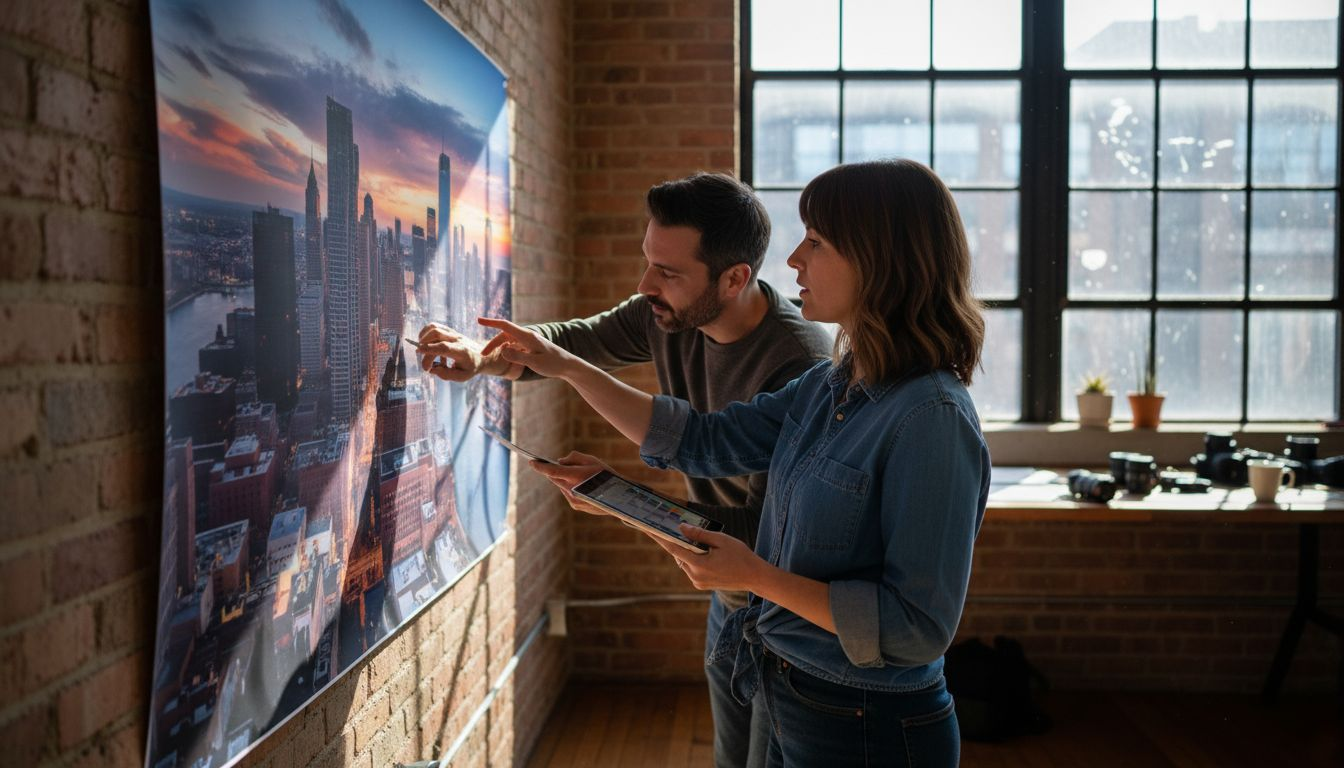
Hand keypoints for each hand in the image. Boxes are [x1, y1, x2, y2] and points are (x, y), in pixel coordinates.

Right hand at [415, 322, 520, 381]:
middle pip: (436, 334)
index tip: (418, 352)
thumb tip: (432, 370)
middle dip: (424, 347)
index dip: (430, 348)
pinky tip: (427, 345)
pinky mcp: (450, 331)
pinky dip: (426, 334)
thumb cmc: (471, 367)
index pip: (444, 347)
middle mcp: (457, 340)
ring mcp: (453, 333)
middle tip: (425, 366)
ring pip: (434, 327)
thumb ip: (447, 375)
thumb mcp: (462, 377)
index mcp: (462, 351)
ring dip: (423, 337)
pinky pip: (435, 327)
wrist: (483, 355)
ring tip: (422, 350)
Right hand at [478, 317, 575, 379]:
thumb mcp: (535, 363)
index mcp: (527, 336)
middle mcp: (527, 336)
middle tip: (482, 355)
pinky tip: (504, 358)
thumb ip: (518, 357)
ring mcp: (529, 341)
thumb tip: (502, 351)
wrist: (568, 366)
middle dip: (492, 343)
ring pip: (509, 341)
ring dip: (498, 347)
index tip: (478, 320)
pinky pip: (514, 345)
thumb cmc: (553, 364)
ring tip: (489, 357)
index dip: (491, 322)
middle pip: (504, 335)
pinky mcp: (531, 346)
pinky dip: (506, 350)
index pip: (505, 326)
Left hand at [529, 451, 607, 515]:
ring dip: (563, 480)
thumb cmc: (607, 475)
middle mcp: (571, 489)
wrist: (620, 497)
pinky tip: (581, 486)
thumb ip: (574, 458)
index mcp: (575, 476)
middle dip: (553, 471)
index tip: (531, 461)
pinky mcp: (575, 505)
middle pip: (555, 478)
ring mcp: (572, 499)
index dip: (540, 466)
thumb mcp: (592, 460)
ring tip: (575, 476)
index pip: (551, 470)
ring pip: (561, 486)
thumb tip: (560, 461)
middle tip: (555, 465)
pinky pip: (568, 494)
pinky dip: (570, 488)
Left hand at [648, 525, 763, 592]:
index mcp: (699, 564)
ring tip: (698, 541)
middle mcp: (695, 576)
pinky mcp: (701, 585)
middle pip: (679, 555)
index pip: (674, 548)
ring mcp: (698, 582)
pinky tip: (704, 553)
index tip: (647, 529)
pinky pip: (691, 569)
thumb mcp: (721, 540)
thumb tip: (681, 528)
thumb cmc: (740, 556)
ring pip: (685, 562)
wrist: (754, 577)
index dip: (659, 538)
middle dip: (678, 542)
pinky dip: (693, 559)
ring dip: (688, 552)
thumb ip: (699, 534)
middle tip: (676, 529)